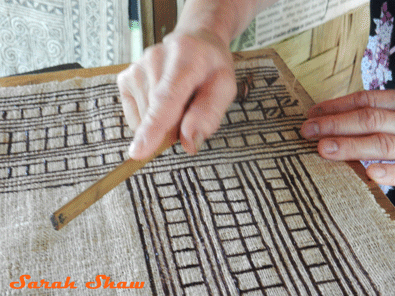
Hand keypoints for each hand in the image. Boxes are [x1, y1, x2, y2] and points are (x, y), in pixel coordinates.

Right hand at [117, 29, 236, 159]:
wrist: (194, 44)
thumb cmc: (211, 69)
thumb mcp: (224, 89)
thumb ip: (209, 115)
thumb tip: (189, 143)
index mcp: (186, 58)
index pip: (167, 98)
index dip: (154, 126)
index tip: (139, 151)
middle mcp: (155, 59)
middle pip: (156, 115)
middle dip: (174, 127)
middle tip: (190, 108)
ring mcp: (136, 68)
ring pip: (144, 120)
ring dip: (163, 123)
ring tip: (177, 100)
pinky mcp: (125, 79)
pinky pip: (135, 118)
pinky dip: (149, 120)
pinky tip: (161, 102)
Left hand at [300, 90, 394, 185]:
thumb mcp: (390, 120)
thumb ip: (368, 120)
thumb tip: (322, 123)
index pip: (366, 101)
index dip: (336, 106)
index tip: (310, 114)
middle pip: (370, 119)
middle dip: (335, 124)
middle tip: (306, 131)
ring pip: (383, 143)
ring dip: (351, 145)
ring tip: (323, 149)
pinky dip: (390, 172)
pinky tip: (369, 173)